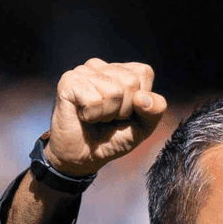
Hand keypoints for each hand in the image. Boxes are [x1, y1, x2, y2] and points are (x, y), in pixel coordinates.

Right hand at [45, 59, 166, 175]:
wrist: (84, 157)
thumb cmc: (112, 138)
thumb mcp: (143, 126)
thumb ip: (154, 110)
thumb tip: (143, 98)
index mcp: (121, 70)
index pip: (144, 72)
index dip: (140, 100)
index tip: (125, 112)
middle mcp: (102, 66)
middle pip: (130, 81)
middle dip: (123, 109)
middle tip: (108, 118)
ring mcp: (83, 71)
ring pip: (113, 91)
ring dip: (107, 114)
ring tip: (96, 117)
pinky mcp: (68, 82)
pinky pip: (94, 100)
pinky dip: (92, 116)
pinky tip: (83, 116)